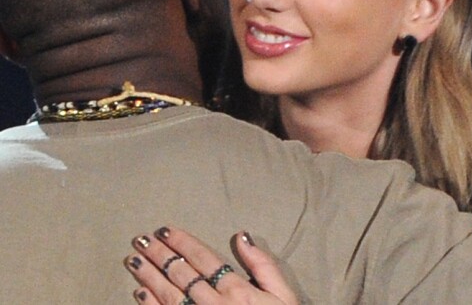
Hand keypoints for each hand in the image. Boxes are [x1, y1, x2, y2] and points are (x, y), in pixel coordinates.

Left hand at [125, 226, 298, 303]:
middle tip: (141, 239)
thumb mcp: (283, 296)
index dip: (182, 243)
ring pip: (170, 295)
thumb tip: (242, 236)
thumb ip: (263, 265)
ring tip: (134, 260)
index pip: (204, 259)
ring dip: (150, 276)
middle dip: (160, 254)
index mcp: (237, 290)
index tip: (164, 230)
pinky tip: (139, 293)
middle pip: (182, 274)